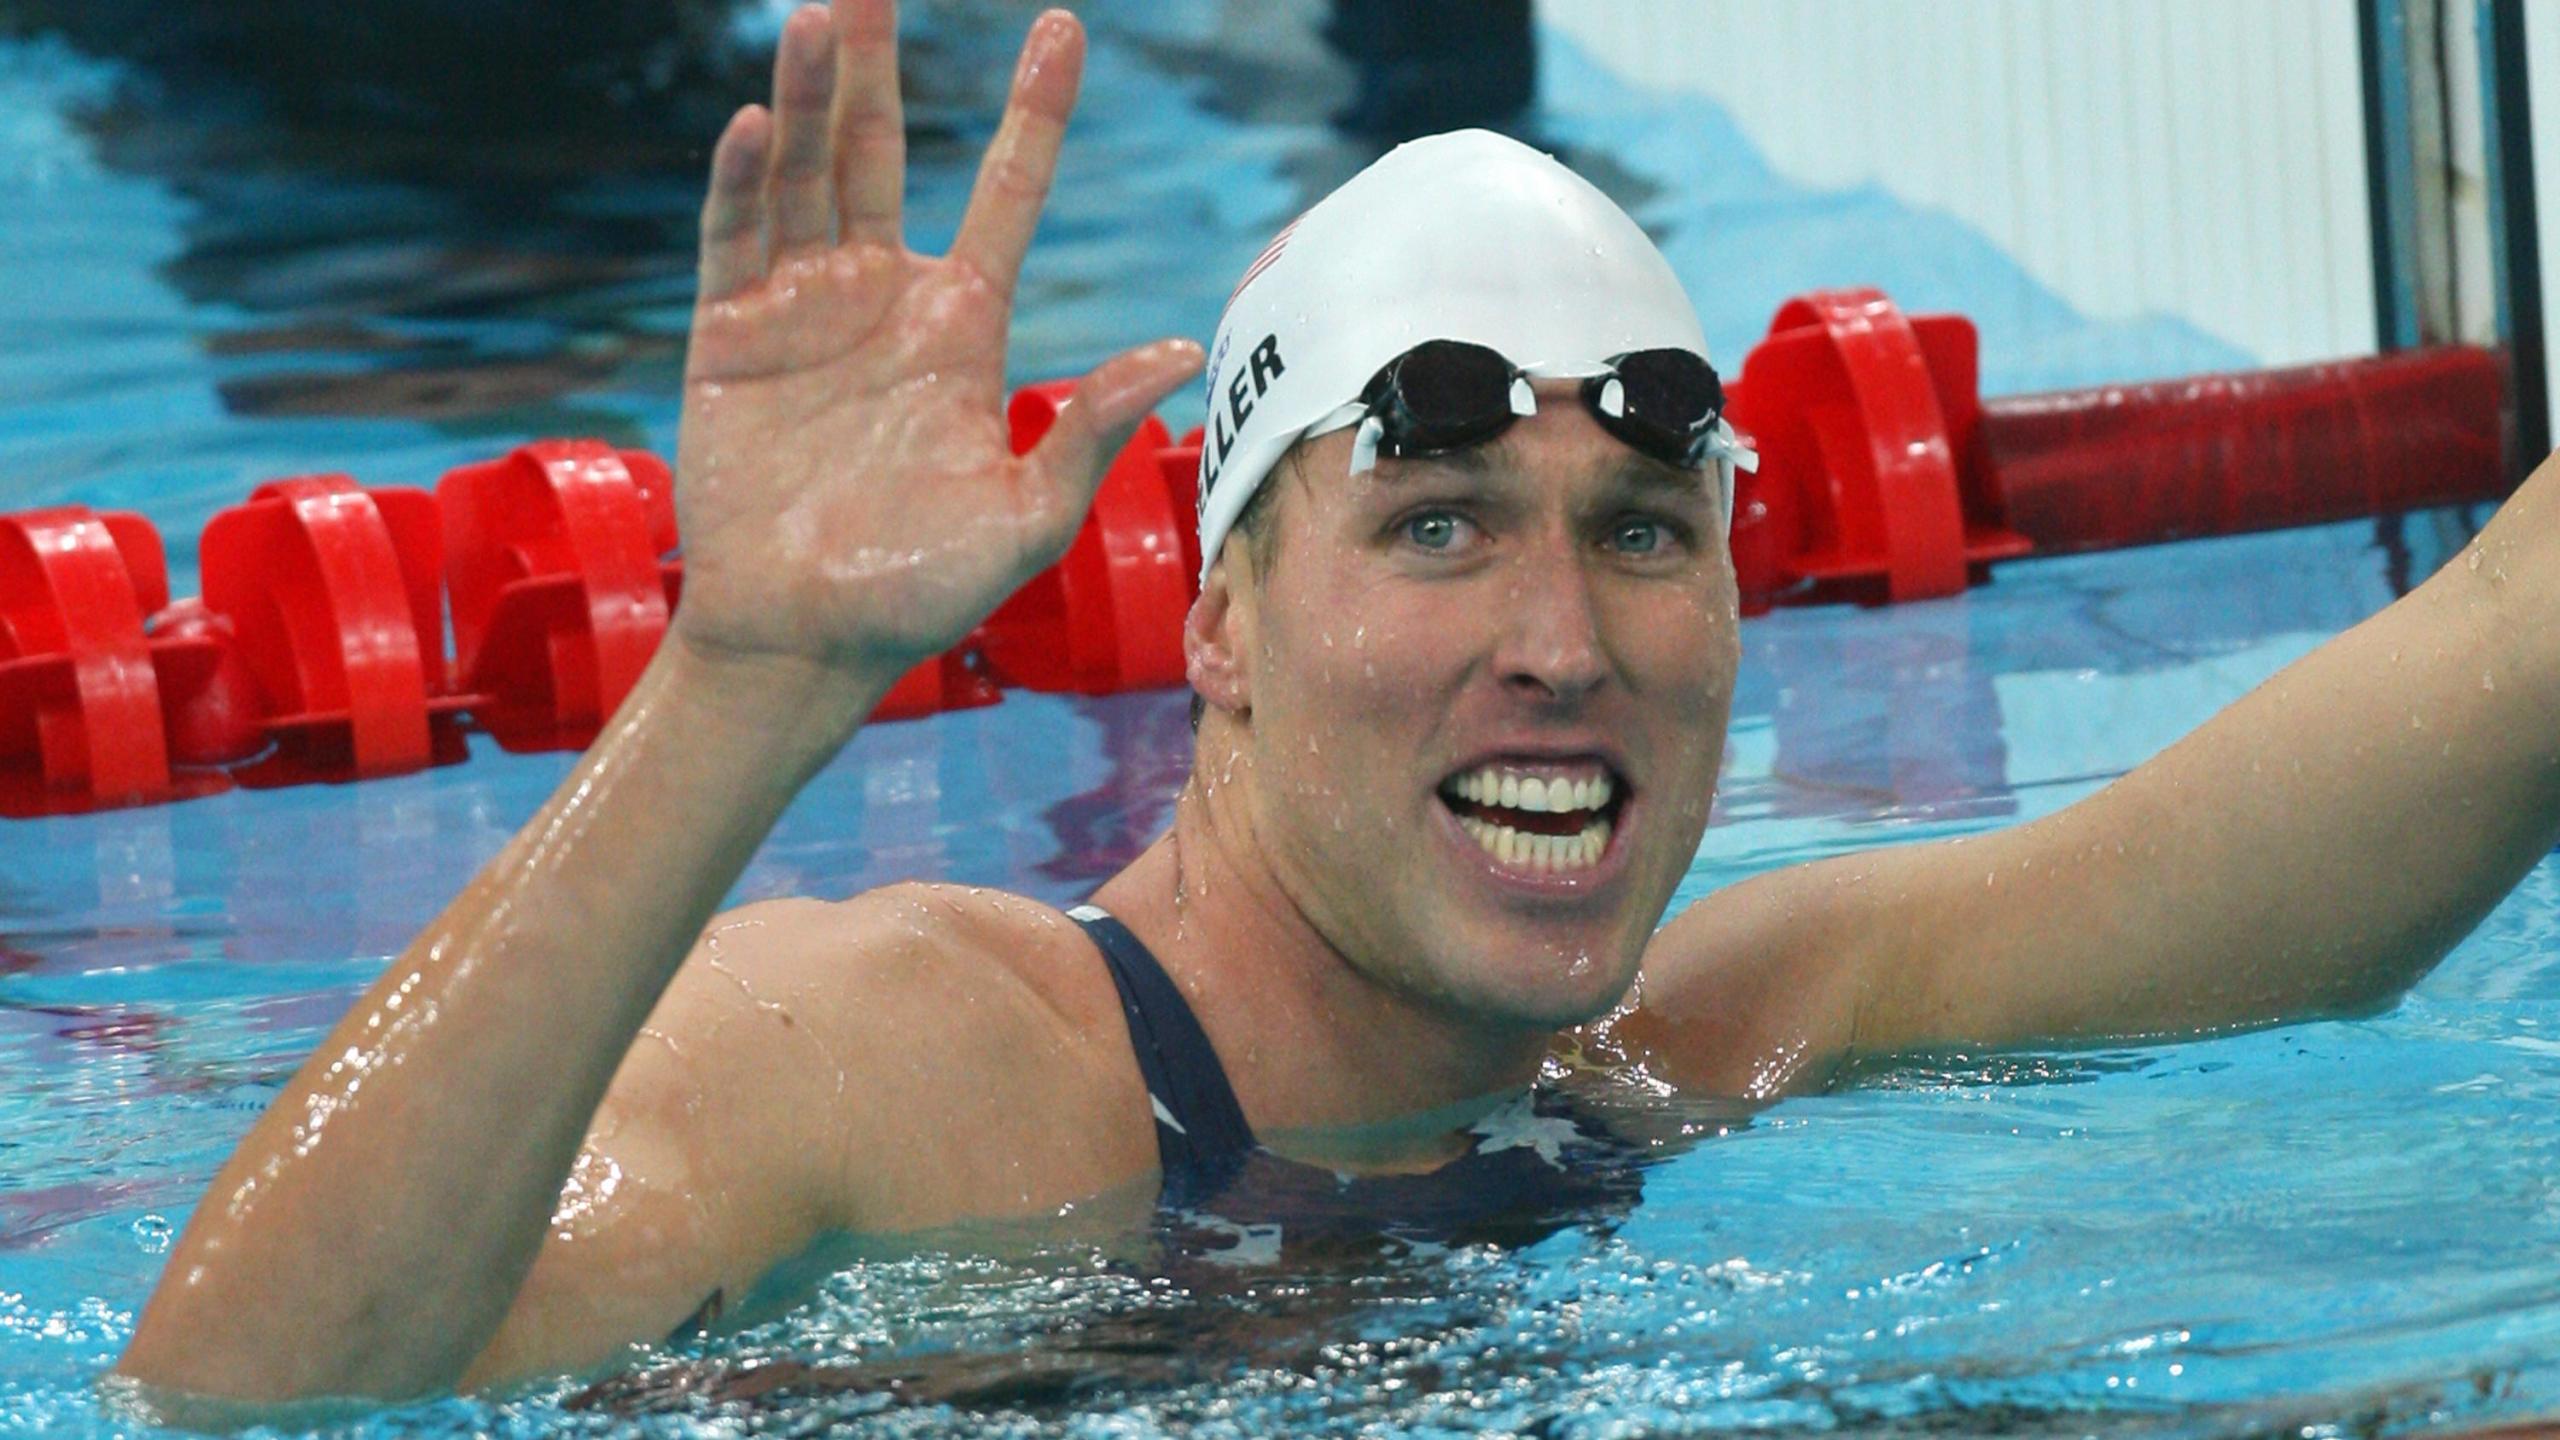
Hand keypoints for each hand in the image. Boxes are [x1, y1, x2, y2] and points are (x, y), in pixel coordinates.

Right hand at [667, 3, 1202, 684]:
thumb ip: (1087, 433)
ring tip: (818, 20)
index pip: (1005, 194)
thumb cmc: (922, 592)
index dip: (1032, 114)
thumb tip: (1175, 353)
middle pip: (876, 153)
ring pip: (803, 176)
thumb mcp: (1026, 518)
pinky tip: (752, 124)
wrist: (807, 638)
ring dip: (806, 100)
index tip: (1062, 29)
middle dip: (873, 69)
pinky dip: (740, 182)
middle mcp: (880, 298)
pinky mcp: (728, 337)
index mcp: (960, 327)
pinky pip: (733, 239)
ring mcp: (799, 310)